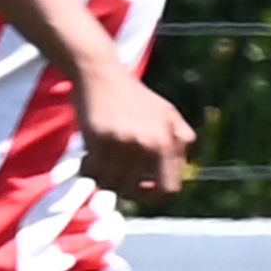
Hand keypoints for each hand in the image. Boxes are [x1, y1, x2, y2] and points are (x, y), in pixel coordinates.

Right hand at [72, 62, 198, 196]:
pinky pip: (92, 171)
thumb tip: (182, 174)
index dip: (154, 196)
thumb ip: (180, 143)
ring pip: (111, 184)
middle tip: (117, 174)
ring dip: (104, 178)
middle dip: (124, 188)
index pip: (169, 189)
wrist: (101, 73)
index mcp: (168, 141)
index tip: (141, 188)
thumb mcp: (168, 115)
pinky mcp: (99, 138)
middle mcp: (148, 143)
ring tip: (102, 163)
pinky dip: (88, 169)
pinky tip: (89, 157)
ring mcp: (123, 141)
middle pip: (135, 191)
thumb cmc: (134, 97)